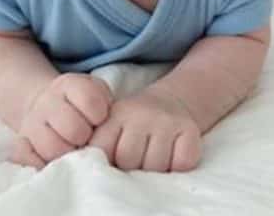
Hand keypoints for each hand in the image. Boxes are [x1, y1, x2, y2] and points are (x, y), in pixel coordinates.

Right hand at [9, 73, 112, 168]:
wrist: (48, 103)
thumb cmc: (83, 104)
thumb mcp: (98, 92)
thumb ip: (106, 103)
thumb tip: (103, 126)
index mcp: (69, 84)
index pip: (90, 102)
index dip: (99, 115)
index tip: (99, 119)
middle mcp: (47, 101)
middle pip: (73, 129)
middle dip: (85, 137)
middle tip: (86, 138)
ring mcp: (31, 122)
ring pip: (53, 148)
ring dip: (67, 154)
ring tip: (72, 149)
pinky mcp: (20, 142)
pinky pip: (26, 158)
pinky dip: (42, 164)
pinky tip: (53, 159)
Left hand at [87, 84, 201, 172]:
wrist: (170, 102)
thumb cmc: (133, 125)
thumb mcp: (111, 126)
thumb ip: (97, 146)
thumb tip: (83, 167)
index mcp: (116, 115)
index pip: (101, 150)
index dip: (105, 164)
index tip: (111, 164)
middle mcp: (141, 114)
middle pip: (128, 160)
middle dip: (130, 169)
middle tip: (135, 163)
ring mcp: (167, 121)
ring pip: (155, 165)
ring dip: (154, 171)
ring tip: (152, 161)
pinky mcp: (190, 130)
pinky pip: (182, 162)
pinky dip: (178, 166)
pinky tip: (172, 158)